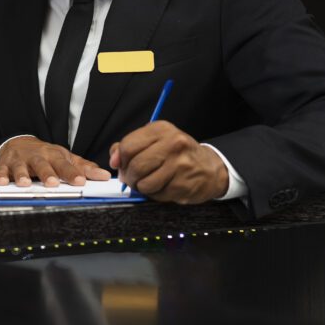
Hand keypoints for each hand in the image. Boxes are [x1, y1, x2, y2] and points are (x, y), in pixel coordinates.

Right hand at [0, 136, 111, 186]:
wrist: (19, 143)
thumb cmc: (45, 155)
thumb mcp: (65, 158)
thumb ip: (84, 168)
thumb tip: (105, 176)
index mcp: (53, 155)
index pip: (64, 164)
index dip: (72, 173)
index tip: (80, 182)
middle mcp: (36, 156)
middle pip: (42, 164)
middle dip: (47, 173)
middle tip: (52, 183)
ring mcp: (19, 160)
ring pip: (20, 167)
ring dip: (22, 175)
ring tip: (25, 184)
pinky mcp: (4, 164)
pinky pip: (0, 169)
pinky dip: (0, 174)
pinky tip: (2, 181)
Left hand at [110, 120, 227, 202]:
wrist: (210, 168)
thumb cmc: (177, 154)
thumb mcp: (155, 140)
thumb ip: (130, 146)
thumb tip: (114, 160)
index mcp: (162, 130)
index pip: (128, 146)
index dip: (119, 159)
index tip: (119, 164)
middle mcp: (173, 144)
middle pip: (136, 166)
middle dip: (129, 176)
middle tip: (132, 178)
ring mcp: (180, 165)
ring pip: (144, 184)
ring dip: (141, 187)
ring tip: (148, 182)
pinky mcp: (184, 185)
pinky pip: (157, 195)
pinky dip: (155, 194)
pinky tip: (163, 186)